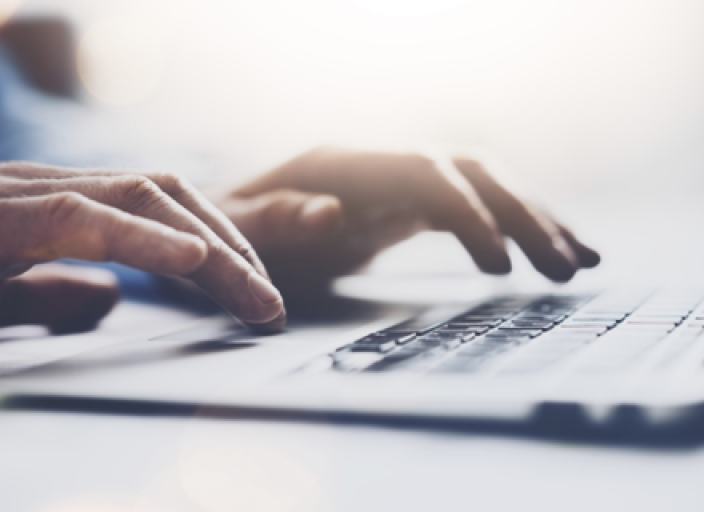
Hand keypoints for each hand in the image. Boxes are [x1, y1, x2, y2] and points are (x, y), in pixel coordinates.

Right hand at [0, 162, 285, 346]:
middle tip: (271, 305)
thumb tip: (110, 299)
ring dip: (209, 246)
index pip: (159, 208)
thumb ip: (51, 292)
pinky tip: (190, 260)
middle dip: (232, 248)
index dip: (216, 244)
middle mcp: (45, 190)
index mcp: (54, 207)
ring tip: (255, 293)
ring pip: (140, 194)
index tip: (254, 296)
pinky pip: (75, 216)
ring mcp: (13, 195)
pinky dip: (140, 234)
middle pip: (168, 195)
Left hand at [214, 148, 599, 294]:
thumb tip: (331, 212)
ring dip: (534, 217)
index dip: (468, 214)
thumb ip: (274, 220)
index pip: (423, 172)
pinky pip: (472, 205)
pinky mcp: (406, 202)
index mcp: (339, 161)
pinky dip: (512, 226)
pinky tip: (546, 249)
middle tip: (565, 267)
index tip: (501, 267)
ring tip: (582, 261)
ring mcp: (396, 178)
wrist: (228, 223)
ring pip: (482, 183)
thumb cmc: (228, 230)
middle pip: (468, 170)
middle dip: (521, 214)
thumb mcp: (236, 229)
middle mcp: (378, 159)